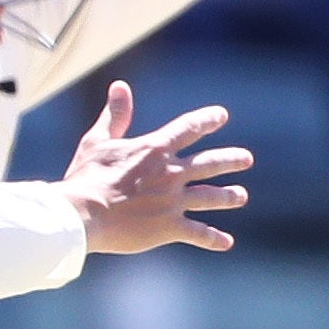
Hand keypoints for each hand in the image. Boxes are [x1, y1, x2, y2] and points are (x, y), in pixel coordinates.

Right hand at [63, 77, 251, 254]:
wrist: (82, 216)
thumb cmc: (85, 178)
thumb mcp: (97, 141)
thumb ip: (115, 115)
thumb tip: (120, 86)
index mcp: (155, 150)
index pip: (189, 128)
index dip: (207, 120)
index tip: (221, 116)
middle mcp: (171, 174)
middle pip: (210, 163)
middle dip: (231, 160)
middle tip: (246, 159)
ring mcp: (173, 202)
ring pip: (210, 197)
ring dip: (229, 196)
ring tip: (241, 196)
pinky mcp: (168, 228)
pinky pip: (198, 233)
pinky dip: (214, 238)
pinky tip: (227, 242)